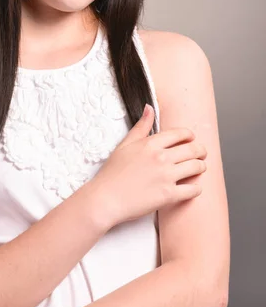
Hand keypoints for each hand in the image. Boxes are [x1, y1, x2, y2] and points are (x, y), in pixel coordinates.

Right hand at [89, 104, 206, 227]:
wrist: (105, 198)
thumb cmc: (112, 173)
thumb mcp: (125, 144)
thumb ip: (141, 126)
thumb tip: (149, 108)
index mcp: (151, 144)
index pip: (180, 134)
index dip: (190, 136)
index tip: (191, 139)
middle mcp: (161, 157)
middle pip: (193, 149)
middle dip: (201, 151)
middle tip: (201, 154)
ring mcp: (166, 176)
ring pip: (197, 167)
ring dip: (201, 167)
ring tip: (199, 168)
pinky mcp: (169, 195)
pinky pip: (193, 189)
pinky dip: (196, 188)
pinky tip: (192, 188)